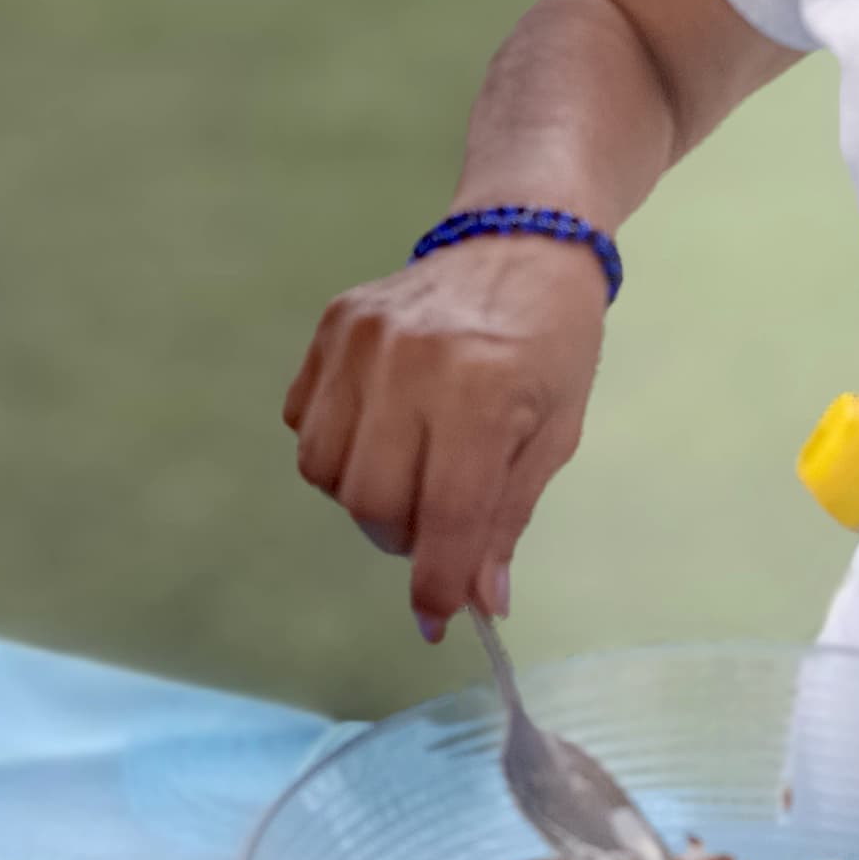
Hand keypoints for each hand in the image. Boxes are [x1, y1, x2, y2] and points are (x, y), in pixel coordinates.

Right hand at [283, 236, 607, 627]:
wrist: (524, 239)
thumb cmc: (555, 342)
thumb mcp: (554, 433)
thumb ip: (506, 517)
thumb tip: (480, 602)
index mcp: (484, 392)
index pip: (445, 518)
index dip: (438, 584)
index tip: (436, 620)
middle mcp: (413, 364)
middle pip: (371, 503)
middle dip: (402, 537)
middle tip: (436, 521)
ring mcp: (362, 339)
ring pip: (324, 469)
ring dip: (363, 495)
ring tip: (409, 470)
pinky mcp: (333, 325)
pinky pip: (303, 421)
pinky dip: (337, 445)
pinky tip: (382, 426)